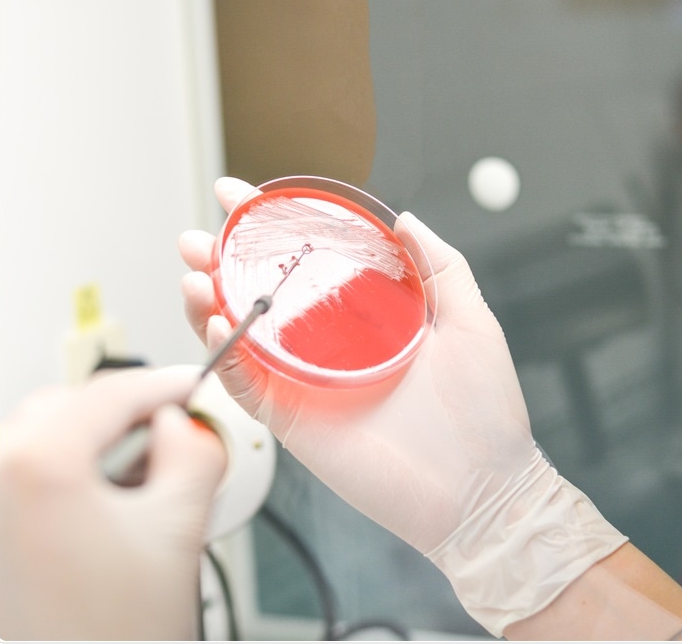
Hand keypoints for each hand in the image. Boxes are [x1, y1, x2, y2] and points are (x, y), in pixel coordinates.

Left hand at [0, 366, 226, 639]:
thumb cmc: (110, 633)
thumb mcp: (178, 529)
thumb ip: (195, 452)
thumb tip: (186, 425)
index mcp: (35, 464)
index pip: (111, 392)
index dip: (166, 384)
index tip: (196, 386)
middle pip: (69, 408)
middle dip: (128, 414)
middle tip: (178, 431)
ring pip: (46, 441)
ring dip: (100, 444)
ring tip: (150, 480)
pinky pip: (28, 478)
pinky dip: (73, 475)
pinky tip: (114, 506)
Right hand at [179, 178, 626, 635]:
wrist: (484, 488)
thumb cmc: (486, 410)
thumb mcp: (472, 321)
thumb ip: (440, 267)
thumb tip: (405, 218)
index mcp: (368, 315)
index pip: (311, 260)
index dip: (274, 226)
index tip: (240, 195)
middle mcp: (333, 344)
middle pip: (264, 292)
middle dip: (224, 259)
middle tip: (200, 236)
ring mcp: (311, 382)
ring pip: (245, 335)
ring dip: (210, 301)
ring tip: (195, 271)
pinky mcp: (298, 421)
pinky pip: (249, 386)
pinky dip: (225, 355)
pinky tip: (216, 323)